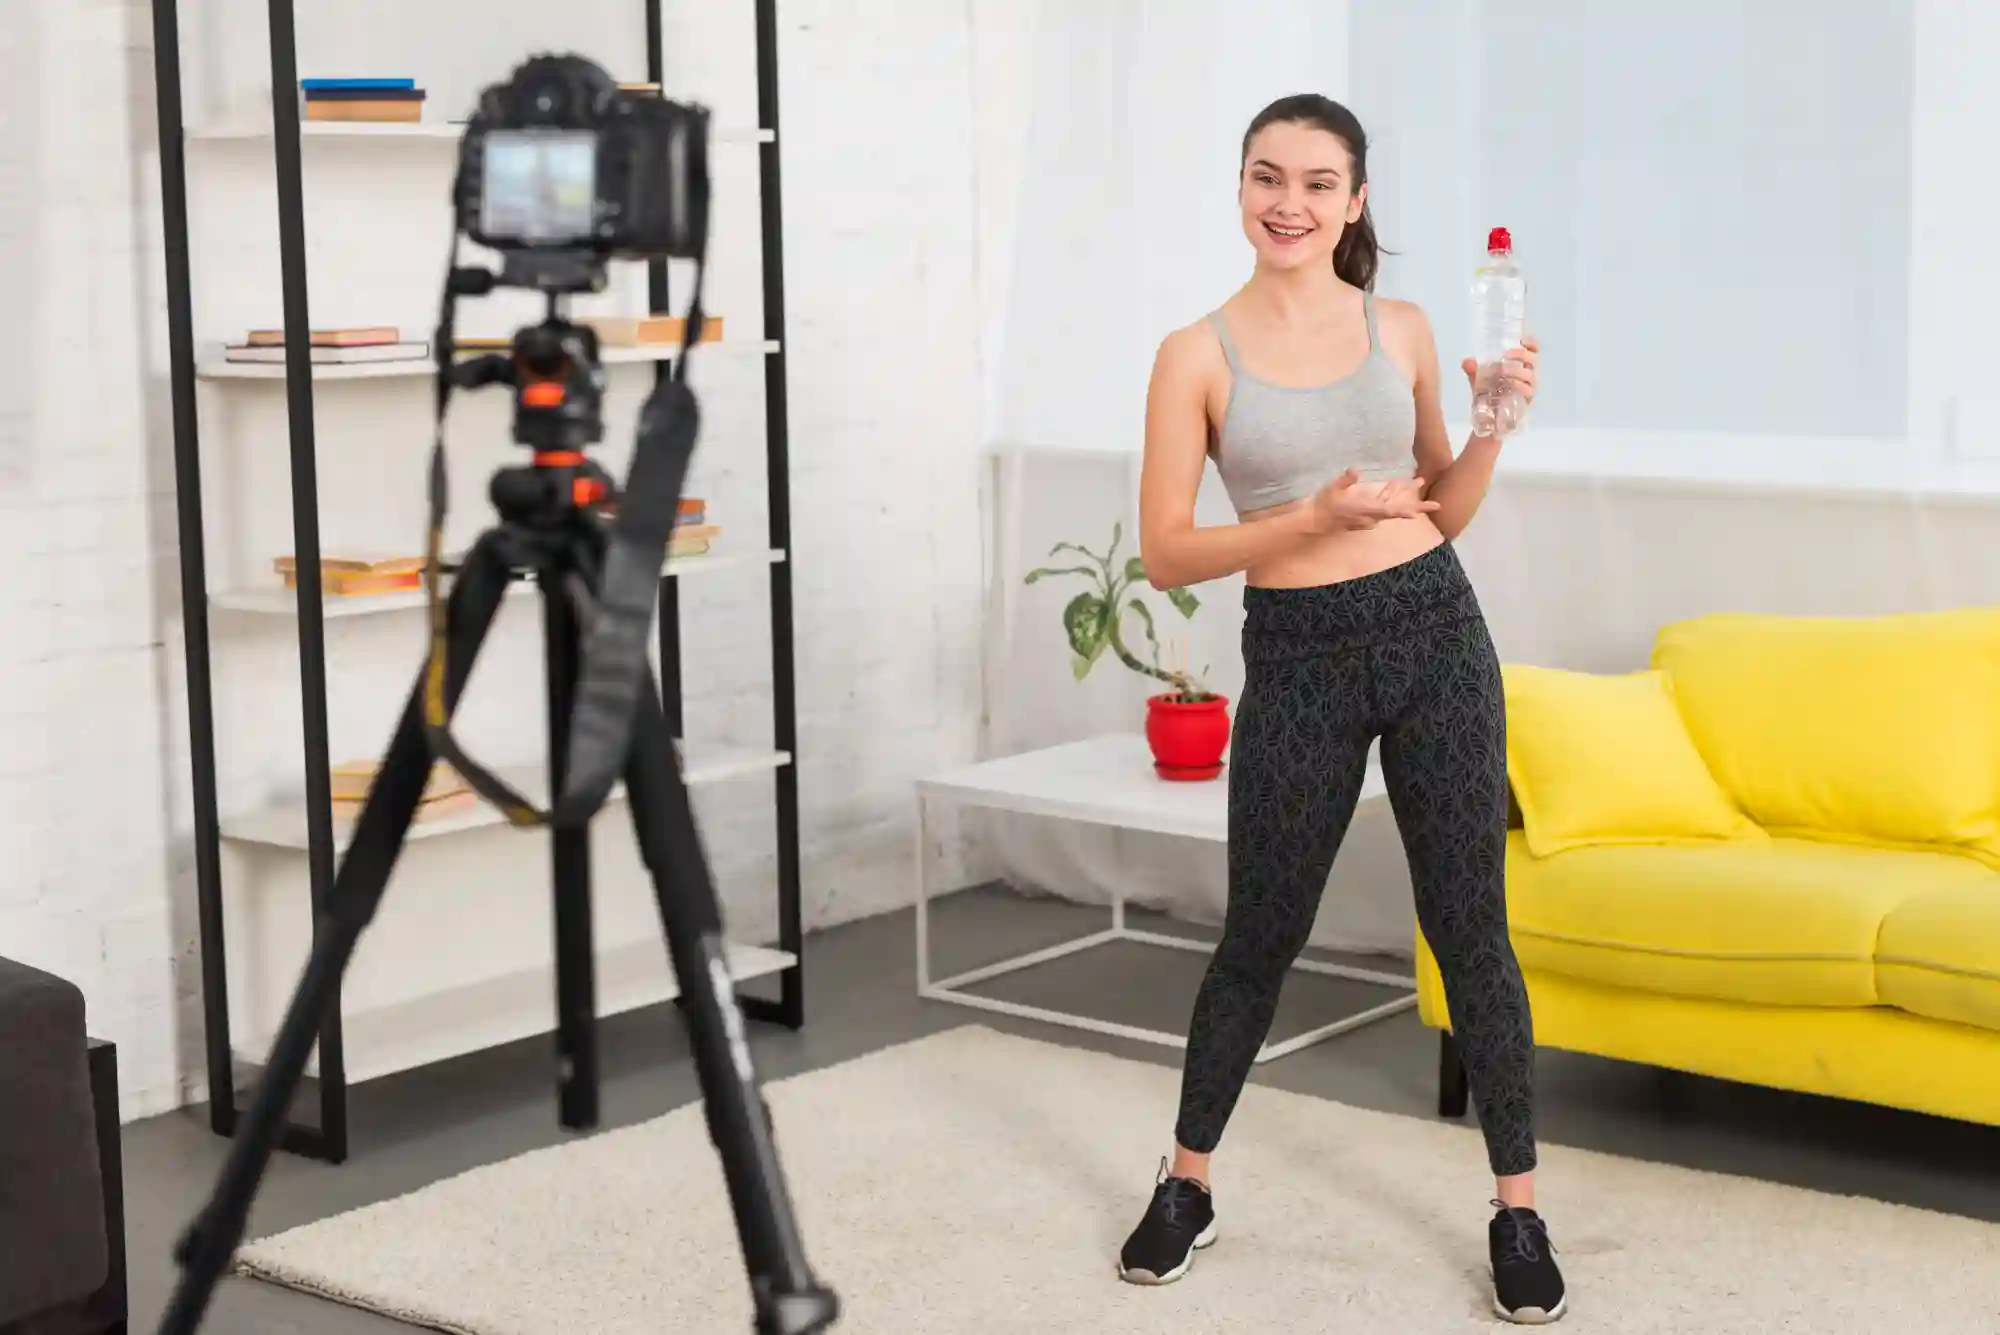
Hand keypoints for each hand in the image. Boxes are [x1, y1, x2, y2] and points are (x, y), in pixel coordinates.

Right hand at [1307, 469, 1440, 532]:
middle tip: (1437, 505)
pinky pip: (1383, 503)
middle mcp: (1371, 515)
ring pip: (1392, 504)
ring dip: (1405, 494)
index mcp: (1364, 509)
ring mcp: (1369, 515)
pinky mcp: (1366, 513)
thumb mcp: (1332, 489)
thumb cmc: (1323, 504)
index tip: (1416, 514)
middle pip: (1398, 511)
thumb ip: (1345, 481)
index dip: (1402, 512)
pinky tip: (1396, 482)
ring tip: (1418, 480)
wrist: (1315, 520)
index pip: (1387, 511)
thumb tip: (1354, 470)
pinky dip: (1391, 493)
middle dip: (1417, 506)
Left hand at [1461, 333, 1538, 406]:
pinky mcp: (1526, 401)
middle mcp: (1527, 375)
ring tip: (1502, 370)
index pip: (1532, 351)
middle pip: (1532, 360)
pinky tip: (1510, 383)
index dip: (1531, 343)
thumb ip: (1472, 371)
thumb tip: (1466, 361)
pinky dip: (1519, 385)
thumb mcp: (1478, 380)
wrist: (1487, 418)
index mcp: (1519, 366)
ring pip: (1530, 375)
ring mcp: (1528, 388)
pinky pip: (1528, 391)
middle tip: (1505, 355)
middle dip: (1521, 354)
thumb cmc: (1487, 394)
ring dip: (1517, 370)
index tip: (1522, 339)